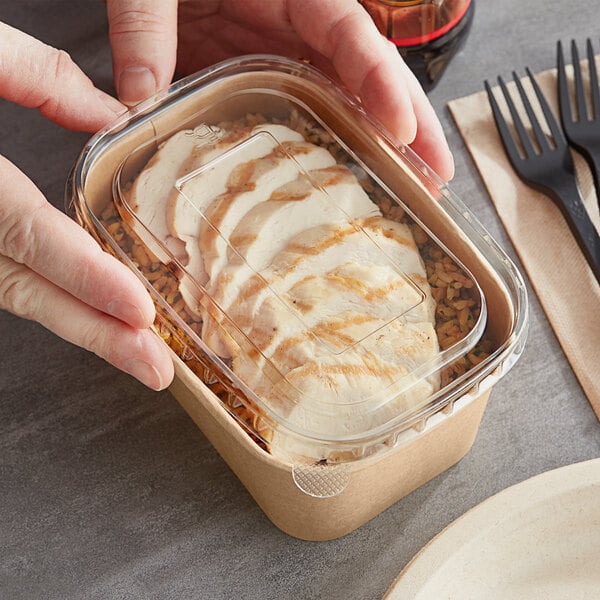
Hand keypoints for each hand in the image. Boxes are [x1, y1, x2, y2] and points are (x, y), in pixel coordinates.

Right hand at [0, 22, 173, 389]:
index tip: (140, 311)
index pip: (27, 235)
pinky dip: (51, 301)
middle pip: (26, 289)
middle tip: (154, 368)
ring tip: (137, 353)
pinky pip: (3, 278)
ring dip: (80, 326)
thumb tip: (115, 113)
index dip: (87, 277)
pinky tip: (91, 316)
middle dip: (96, 333)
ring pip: (15, 294)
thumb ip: (34, 74)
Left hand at [106, 0, 453, 179]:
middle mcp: (303, 29)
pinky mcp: (272, 82)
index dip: (381, 80)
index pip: (350, 34)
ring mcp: (291, 60)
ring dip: (383, 149)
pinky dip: (335, 150)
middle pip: (370, 78)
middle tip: (436, 179)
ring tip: (412, 194)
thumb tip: (139, 100)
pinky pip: (313, 117)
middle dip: (409, 128)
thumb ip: (146, 30)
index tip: (402, 129)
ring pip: (350, 104)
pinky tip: (349, 183)